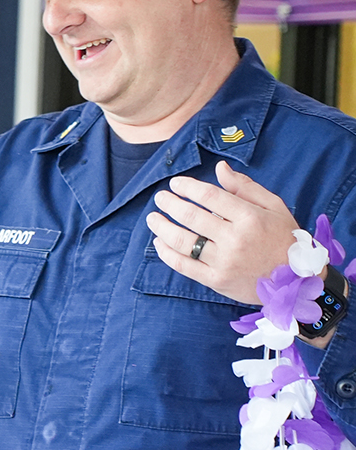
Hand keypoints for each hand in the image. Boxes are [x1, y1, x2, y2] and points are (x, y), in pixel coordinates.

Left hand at [148, 161, 306, 303]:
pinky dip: (166, 253)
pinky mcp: (217, 281)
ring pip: (182, 241)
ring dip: (162, 227)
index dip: (187, 187)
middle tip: (160, 198)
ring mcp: (224, 261)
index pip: (209, 196)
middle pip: (191, 217)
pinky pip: (184, 265)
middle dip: (170, 204)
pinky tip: (159, 243)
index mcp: (250, 217)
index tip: (175, 184)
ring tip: (152, 218)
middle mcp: (235, 239)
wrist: (297, 281)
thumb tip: (219, 168)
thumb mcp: (274, 208)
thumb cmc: (284, 239)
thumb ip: (245, 187)